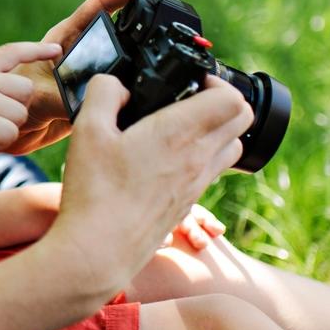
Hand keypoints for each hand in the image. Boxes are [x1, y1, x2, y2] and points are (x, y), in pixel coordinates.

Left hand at [6, 0, 157, 153]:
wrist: (7, 130)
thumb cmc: (11, 102)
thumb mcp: (39, 96)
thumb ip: (63, 98)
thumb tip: (90, 101)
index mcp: (64, 39)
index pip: (97, 7)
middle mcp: (82, 53)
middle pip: (119, 29)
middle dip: (143, 18)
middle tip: (169, 13)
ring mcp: (90, 75)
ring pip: (125, 59)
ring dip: (145, 55)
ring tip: (171, 49)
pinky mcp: (95, 98)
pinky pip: (121, 90)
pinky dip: (138, 89)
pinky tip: (157, 93)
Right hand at [46, 74, 252, 291]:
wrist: (101, 249)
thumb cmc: (95, 191)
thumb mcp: (87, 129)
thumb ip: (104, 92)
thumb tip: (118, 85)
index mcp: (179, 133)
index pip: (232, 98)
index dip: (216, 81)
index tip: (190, 80)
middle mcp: (198, 158)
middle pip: (242, 119)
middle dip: (223, 100)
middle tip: (190, 97)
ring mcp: (198, 184)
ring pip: (232, 146)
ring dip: (218, 129)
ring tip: (182, 125)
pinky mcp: (189, 204)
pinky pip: (213, 170)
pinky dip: (203, 155)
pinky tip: (168, 157)